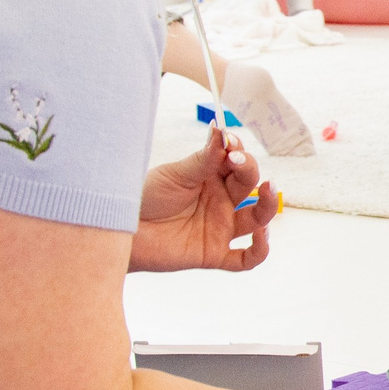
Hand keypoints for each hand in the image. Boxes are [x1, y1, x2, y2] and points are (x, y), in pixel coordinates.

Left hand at [129, 127, 276, 273]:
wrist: (119, 228)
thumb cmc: (144, 197)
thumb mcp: (175, 175)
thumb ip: (203, 159)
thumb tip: (221, 130)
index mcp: (211, 178)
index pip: (237, 163)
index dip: (239, 152)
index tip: (230, 143)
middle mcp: (220, 202)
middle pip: (249, 185)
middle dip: (250, 170)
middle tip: (237, 161)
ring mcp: (220, 228)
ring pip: (257, 219)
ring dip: (268, 204)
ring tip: (269, 189)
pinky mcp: (214, 254)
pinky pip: (246, 259)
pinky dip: (260, 249)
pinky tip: (261, 234)